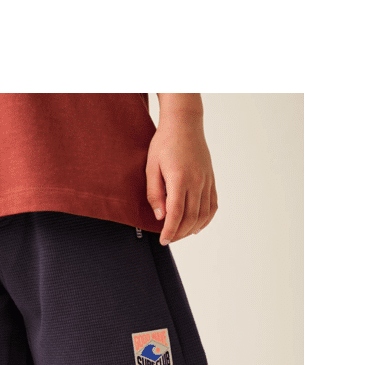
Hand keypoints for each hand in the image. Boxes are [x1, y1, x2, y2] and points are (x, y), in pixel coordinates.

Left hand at [145, 115, 216, 244]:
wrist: (184, 124)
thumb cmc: (164, 143)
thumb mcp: (151, 167)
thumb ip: (155, 194)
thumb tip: (160, 217)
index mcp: (180, 178)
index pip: (176, 213)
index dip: (170, 231)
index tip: (163, 240)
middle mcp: (197, 181)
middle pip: (191, 217)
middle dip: (179, 233)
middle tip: (168, 239)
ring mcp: (206, 181)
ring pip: (203, 214)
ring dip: (192, 229)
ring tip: (180, 234)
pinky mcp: (211, 179)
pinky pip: (213, 205)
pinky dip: (206, 219)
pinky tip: (197, 227)